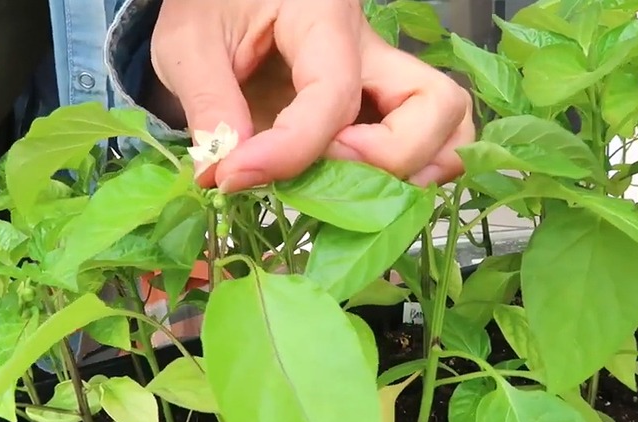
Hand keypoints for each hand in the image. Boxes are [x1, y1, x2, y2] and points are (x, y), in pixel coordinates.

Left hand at [150, 0, 473, 191]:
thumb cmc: (207, 6)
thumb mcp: (187, 46)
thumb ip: (209, 107)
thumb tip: (227, 173)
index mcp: (323, 14)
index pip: (335, 94)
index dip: (291, 149)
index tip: (235, 176)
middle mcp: (370, 45)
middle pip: (436, 105)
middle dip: (388, 159)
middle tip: (322, 176)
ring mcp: (381, 76)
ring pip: (449, 125)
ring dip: (412, 169)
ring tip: (345, 187)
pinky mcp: (375, 102)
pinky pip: (425, 139)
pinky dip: (407, 172)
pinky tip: (354, 185)